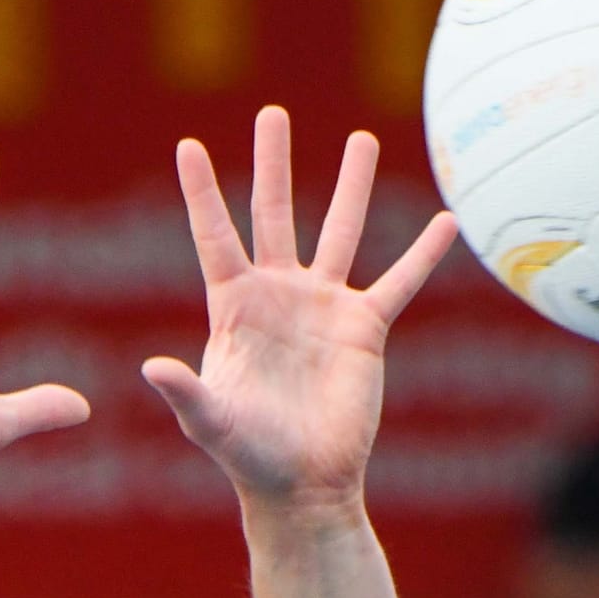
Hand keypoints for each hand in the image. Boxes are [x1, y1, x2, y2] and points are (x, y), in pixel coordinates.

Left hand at [144, 106, 459, 514]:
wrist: (304, 484)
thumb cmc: (249, 457)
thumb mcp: (211, 422)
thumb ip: (186, 391)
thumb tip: (152, 367)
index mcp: (236, 308)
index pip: (216, 237)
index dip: (202, 193)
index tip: (188, 146)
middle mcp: (279, 296)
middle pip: (275, 214)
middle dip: (274, 164)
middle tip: (272, 112)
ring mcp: (324, 308)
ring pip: (340, 232)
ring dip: (352, 186)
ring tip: (361, 139)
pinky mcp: (364, 330)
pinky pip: (399, 282)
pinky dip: (423, 254)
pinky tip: (446, 220)